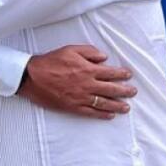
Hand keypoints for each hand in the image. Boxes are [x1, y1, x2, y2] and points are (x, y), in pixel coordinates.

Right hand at [17, 45, 135, 119]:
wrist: (32, 77)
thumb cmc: (50, 61)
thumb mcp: (70, 49)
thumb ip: (89, 52)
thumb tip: (104, 58)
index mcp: (87, 69)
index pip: (110, 73)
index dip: (121, 74)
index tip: (128, 75)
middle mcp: (87, 85)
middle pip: (111, 89)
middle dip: (125, 91)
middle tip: (133, 92)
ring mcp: (80, 98)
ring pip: (104, 103)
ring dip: (117, 105)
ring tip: (126, 108)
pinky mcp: (72, 107)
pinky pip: (91, 112)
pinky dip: (102, 115)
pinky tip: (110, 115)